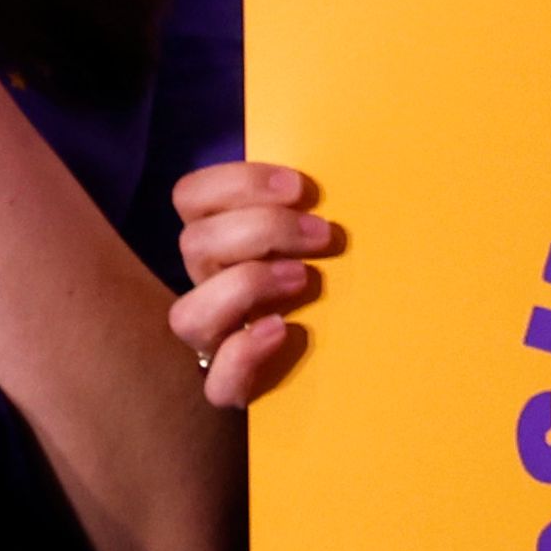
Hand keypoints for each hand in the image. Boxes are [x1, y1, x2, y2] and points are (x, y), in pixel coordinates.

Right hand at [169, 160, 334, 408]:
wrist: (363, 351)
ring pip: (188, 314)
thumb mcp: (329, 232)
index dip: (237, 183)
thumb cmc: (343, 274)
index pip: (191, 196)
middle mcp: (211, 283)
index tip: (300, 188)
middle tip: (322, 235)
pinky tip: (282, 332)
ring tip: (302, 279)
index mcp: (224, 237)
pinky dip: (245, 355)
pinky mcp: (236, 386)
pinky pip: (217, 383)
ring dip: (246, 286)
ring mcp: (219, 337)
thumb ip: (319, 203)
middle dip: (262, 230)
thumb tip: (355, 164)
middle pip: (194, 244)